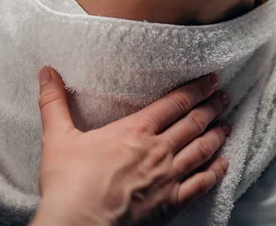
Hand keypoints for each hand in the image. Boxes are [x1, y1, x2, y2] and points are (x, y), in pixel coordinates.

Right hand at [33, 68, 229, 225]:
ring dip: (218, 134)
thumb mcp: (58, 138)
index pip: (175, 102)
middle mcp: (159, 150)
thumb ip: (54, 103)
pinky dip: (216, 172)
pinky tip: (225, 163)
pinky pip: (201, 184)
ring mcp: (168, 178)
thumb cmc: (69, 185)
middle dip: (212, 107)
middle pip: (194, 122)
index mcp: (136, 130)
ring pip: (202, 149)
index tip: (212, 79)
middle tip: (225, 96)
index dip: (196, 88)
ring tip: (229, 123)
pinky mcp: (171, 204)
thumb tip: (46, 72)